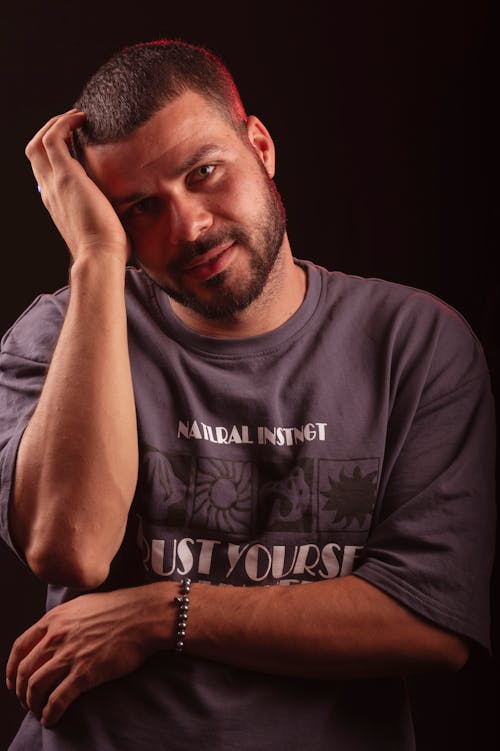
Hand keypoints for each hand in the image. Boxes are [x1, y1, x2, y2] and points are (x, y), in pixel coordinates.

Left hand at [6, 584, 172, 726]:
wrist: (145, 615)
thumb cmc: (120, 608)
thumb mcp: (84, 605)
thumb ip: (64, 620)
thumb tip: (54, 635)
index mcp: (55, 619)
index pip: (19, 647)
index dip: (12, 669)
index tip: (13, 681)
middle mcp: (57, 636)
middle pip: (24, 671)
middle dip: (21, 691)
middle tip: (26, 701)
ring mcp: (70, 655)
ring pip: (35, 687)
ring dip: (32, 704)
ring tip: (39, 711)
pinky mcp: (85, 673)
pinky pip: (57, 700)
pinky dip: (49, 713)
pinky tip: (52, 718)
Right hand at [25, 109, 129, 263]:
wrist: (101, 258)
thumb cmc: (108, 252)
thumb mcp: (104, 229)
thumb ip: (109, 217)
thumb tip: (135, 215)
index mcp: (57, 204)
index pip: (46, 171)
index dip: (56, 153)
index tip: (76, 143)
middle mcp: (50, 191)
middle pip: (36, 152)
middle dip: (52, 132)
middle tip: (74, 124)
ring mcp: (55, 182)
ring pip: (39, 141)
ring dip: (56, 124)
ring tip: (76, 117)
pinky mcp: (66, 175)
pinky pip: (54, 138)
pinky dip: (63, 123)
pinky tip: (82, 119)